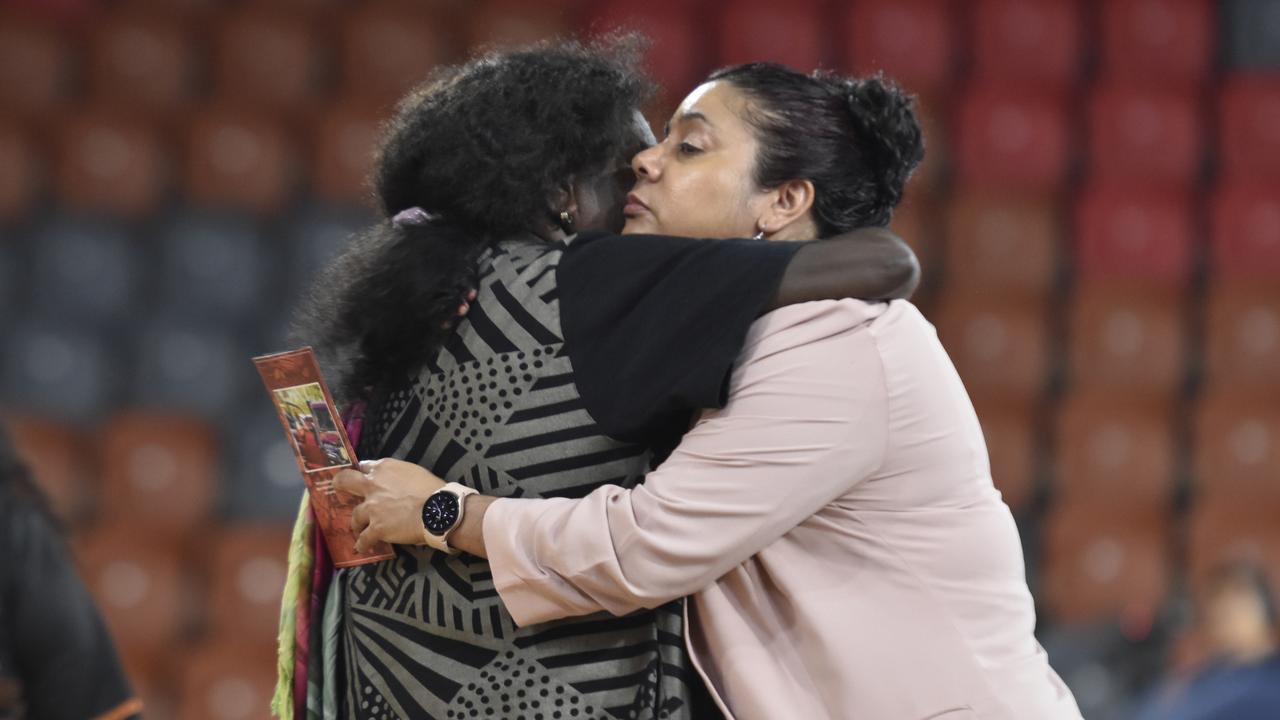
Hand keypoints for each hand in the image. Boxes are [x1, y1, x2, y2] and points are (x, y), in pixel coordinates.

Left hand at [333, 459, 447, 553]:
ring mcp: (372, 507)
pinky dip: (362, 544)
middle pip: (345, 481)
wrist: (439, 509)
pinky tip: (362, 547)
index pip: (365, 466)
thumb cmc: (433, 489)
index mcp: (385, 468)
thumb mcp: (415, 473)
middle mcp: (373, 485)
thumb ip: (399, 476)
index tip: (363, 478)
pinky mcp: (376, 528)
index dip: (364, 473)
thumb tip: (397, 483)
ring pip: (355, 516)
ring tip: (358, 530)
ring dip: (357, 523)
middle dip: (340, 485)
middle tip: (339, 489)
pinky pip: (363, 539)